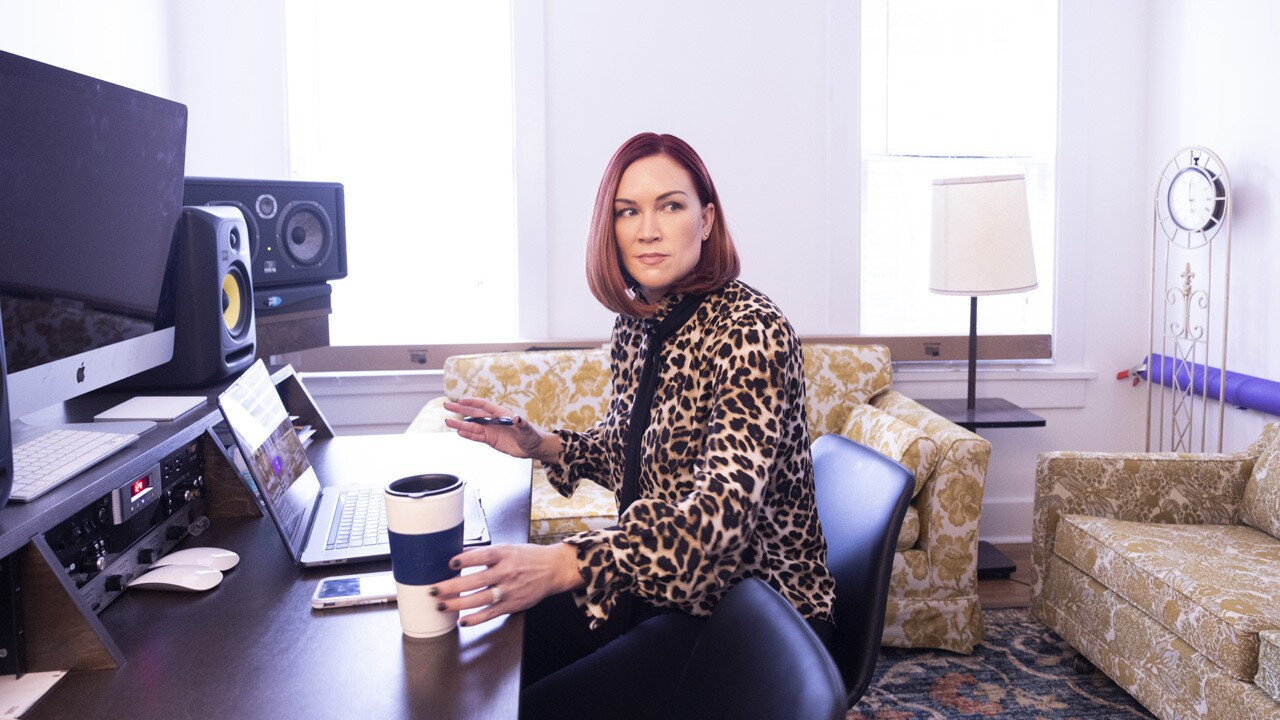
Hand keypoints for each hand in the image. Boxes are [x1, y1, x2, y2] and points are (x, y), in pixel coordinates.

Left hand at [429, 543, 583, 627]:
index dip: (464, 560)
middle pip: (475, 581)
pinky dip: (475, 619)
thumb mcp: (507, 548)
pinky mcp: (511, 605)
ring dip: (458, 604)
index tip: (449, 563)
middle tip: (434, 589)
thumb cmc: (528, 557)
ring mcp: (508, 591)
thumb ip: (483, 553)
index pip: (481, 557)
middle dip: (452, 586)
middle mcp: (506, 572)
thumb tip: (458, 555)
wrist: (552, 570)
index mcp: (504, 554)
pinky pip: (490, 614)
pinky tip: (462, 620)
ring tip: (441, 605)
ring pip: (479, 599)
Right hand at [443, 398, 559, 462]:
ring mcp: (491, 430)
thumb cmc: (531, 435)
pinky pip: (477, 436)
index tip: (461, 400)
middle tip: (447, 405)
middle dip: (460, 409)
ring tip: (447, 421)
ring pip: (472, 426)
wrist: (532, 447)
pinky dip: (468, 435)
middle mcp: (493, 421)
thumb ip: (521, 424)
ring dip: (460, 424)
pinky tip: (459, 432)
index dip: (473, 402)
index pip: (484, 405)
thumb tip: (517, 418)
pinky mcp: (490, 440)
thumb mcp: (527, 430)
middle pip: (474, 413)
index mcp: (501, 414)